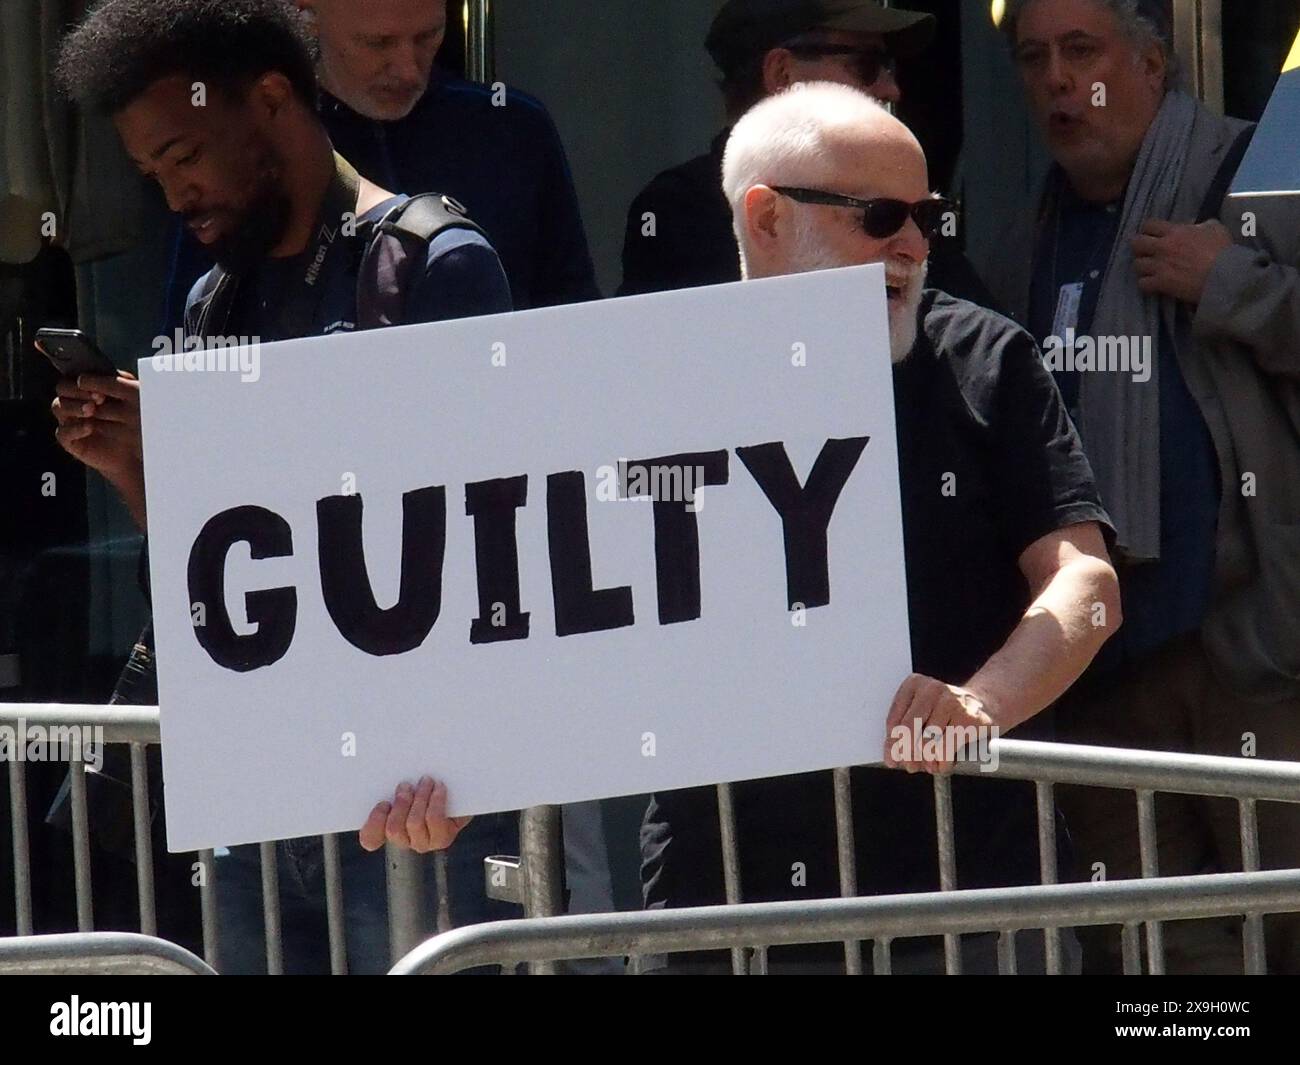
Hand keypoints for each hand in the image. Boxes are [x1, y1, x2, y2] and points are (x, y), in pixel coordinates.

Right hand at [49, 370, 143, 486]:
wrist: (136, 452)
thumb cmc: (133, 422)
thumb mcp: (132, 399)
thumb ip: (121, 383)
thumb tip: (112, 373)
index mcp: (87, 388)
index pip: (74, 375)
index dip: (83, 377)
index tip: (99, 382)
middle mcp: (75, 402)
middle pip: (62, 388)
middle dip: (78, 390)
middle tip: (99, 397)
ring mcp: (70, 421)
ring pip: (58, 407)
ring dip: (74, 406)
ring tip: (92, 410)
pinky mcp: (70, 441)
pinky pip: (62, 433)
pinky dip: (74, 429)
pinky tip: (89, 427)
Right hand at [359, 776, 471, 853]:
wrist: (463, 794)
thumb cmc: (428, 787)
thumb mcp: (409, 785)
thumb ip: (397, 785)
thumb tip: (389, 774)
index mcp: (387, 830)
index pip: (370, 837)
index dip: (374, 822)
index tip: (383, 802)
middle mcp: (404, 841)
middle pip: (394, 828)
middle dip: (401, 803)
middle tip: (406, 785)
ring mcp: (424, 843)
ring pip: (414, 823)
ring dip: (420, 798)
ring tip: (426, 781)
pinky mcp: (442, 839)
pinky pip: (434, 819)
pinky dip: (436, 800)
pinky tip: (439, 787)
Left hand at [883, 674, 995, 774]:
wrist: (985, 706)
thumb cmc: (946, 713)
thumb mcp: (923, 713)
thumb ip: (906, 731)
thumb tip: (893, 758)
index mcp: (914, 684)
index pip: (894, 720)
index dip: (891, 744)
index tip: (892, 760)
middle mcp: (931, 689)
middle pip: (908, 729)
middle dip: (906, 754)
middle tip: (910, 767)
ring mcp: (951, 702)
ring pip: (927, 742)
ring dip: (926, 762)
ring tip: (930, 766)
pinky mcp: (968, 718)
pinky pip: (946, 749)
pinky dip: (942, 763)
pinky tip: (943, 765)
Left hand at [1131, 219, 1231, 304]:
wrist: (1225, 274)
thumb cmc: (1222, 250)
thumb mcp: (1214, 228)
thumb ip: (1199, 224)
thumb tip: (1190, 225)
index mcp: (1175, 232)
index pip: (1149, 225)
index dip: (1148, 229)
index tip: (1152, 235)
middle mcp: (1163, 247)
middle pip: (1136, 243)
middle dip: (1139, 247)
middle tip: (1146, 252)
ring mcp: (1160, 266)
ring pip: (1136, 264)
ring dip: (1142, 267)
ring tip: (1149, 269)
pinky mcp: (1161, 283)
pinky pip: (1142, 283)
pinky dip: (1145, 284)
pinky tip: (1153, 284)